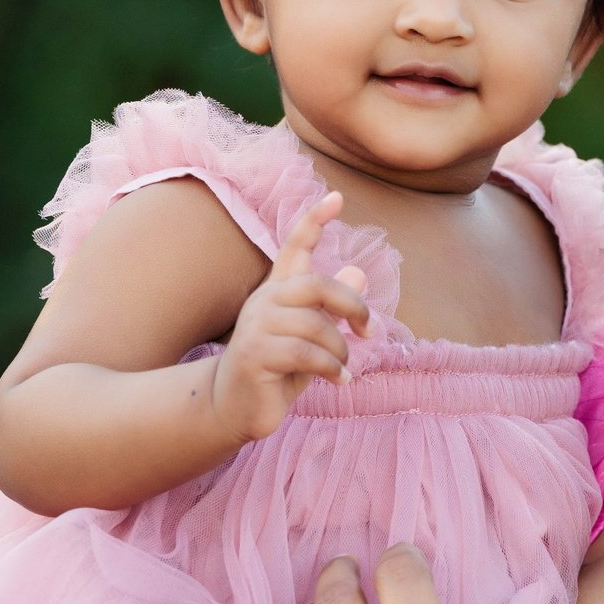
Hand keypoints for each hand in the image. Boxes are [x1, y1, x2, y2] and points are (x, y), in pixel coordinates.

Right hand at [208, 195, 373, 450]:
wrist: (234, 406)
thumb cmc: (278, 370)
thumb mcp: (312, 337)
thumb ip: (332, 309)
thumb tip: (359, 271)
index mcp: (278, 292)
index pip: (295, 247)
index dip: (314, 221)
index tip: (337, 197)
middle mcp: (264, 301)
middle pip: (317, 285)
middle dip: (352, 307)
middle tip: (369, 331)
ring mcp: (256, 327)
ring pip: (316, 327)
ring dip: (340, 351)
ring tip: (342, 369)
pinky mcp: (254, 355)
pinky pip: (307, 355)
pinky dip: (332, 370)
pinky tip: (339, 381)